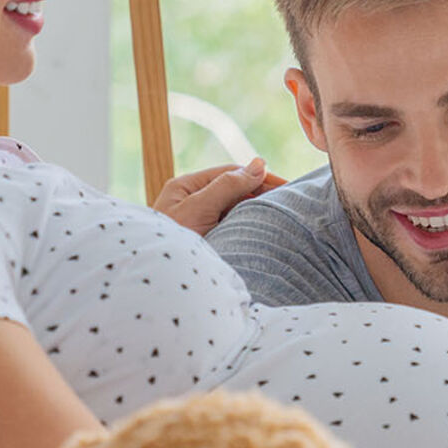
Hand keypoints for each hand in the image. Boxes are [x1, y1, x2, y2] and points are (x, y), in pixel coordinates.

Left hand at [150, 158, 285, 235]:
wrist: (156, 284)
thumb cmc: (169, 244)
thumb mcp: (198, 209)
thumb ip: (227, 185)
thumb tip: (259, 163)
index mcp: (185, 187)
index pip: (229, 173)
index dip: (258, 176)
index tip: (286, 184)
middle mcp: (190, 202)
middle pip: (232, 190)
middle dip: (260, 193)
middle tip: (290, 201)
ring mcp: (197, 223)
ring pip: (233, 211)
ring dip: (254, 211)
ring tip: (282, 216)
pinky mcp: (204, 243)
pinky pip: (230, 229)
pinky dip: (246, 228)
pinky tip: (262, 234)